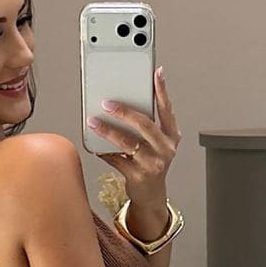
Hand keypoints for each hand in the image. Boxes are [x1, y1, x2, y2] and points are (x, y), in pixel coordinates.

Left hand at [89, 67, 179, 202]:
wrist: (151, 194)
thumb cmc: (151, 162)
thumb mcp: (156, 143)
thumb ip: (146, 126)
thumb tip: (120, 104)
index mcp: (172, 136)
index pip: (167, 109)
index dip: (163, 90)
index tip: (156, 72)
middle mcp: (165, 148)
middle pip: (144, 124)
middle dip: (124, 112)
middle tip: (107, 103)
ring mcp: (152, 163)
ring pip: (127, 142)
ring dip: (108, 131)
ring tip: (93, 122)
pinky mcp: (137, 176)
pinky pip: (116, 159)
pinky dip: (104, 151)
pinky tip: (95, 145)